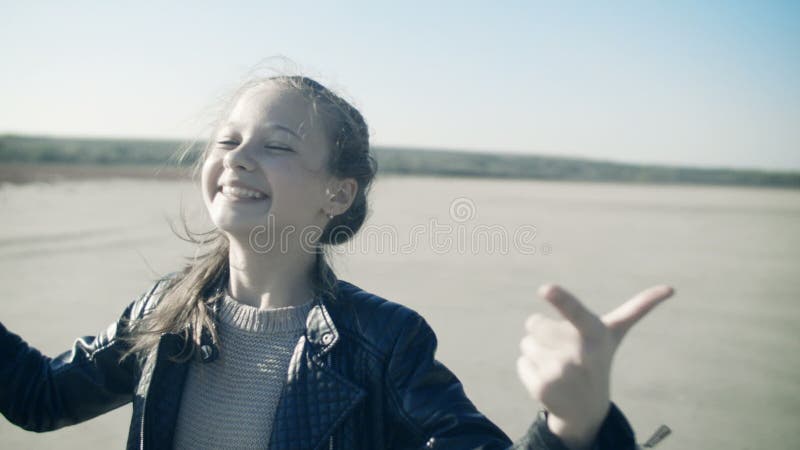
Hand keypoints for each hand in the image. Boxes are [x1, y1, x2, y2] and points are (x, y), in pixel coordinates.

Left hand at [516, 283, 673, 449]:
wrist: (587, 408)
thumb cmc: (599, 358)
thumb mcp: (616, 333)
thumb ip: (640, 307)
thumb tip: (670, 288)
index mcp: (594, 333)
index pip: (575, 311)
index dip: (561, 299)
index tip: (545, 287)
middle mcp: (577, 353)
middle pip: (535, 323)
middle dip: (544, 332)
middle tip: (565, 349)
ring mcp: (559, 372)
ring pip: (526, 343)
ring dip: (537, 351)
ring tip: (559, 366)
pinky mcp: (542, 387)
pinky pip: (521, 362)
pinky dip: (530, 369)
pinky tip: (550, 380)